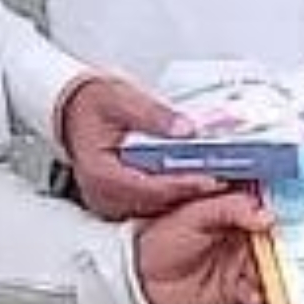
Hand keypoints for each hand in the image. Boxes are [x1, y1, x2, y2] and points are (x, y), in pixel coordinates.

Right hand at [59, 73, 238, 221]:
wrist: (75, 106)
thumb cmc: (94, 102)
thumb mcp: (123, 98)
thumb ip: (153, 114)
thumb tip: (184, 128)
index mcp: (101, 173)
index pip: (151, 187)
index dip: (184, 184)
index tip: (213, 179)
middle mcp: (104, 194)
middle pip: (158, 202)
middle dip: (193, 193)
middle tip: (228, 182)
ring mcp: (112, 200)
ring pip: (159, 206)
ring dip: (188, 195)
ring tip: (221, 181)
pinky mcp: (122, 199)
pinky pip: (154, 201)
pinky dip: (176, 192)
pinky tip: (198, 180)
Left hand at [132, 191, 273, 303]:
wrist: (141, 278)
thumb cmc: (162, 239)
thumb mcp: (195, 214)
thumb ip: (231, 210)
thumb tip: (265, 215)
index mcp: (234, 213)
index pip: (265, 210)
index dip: (279, 213)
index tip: (290, 218)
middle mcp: (242, 237)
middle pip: (274, 240)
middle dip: (282, 246)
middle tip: (284, 249)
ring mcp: (241, 263)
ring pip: (269, 267)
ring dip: (273, 272)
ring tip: (269, 274)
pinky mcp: (237, 288)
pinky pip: (256, 292)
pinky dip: (258, 294)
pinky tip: (254, 294)